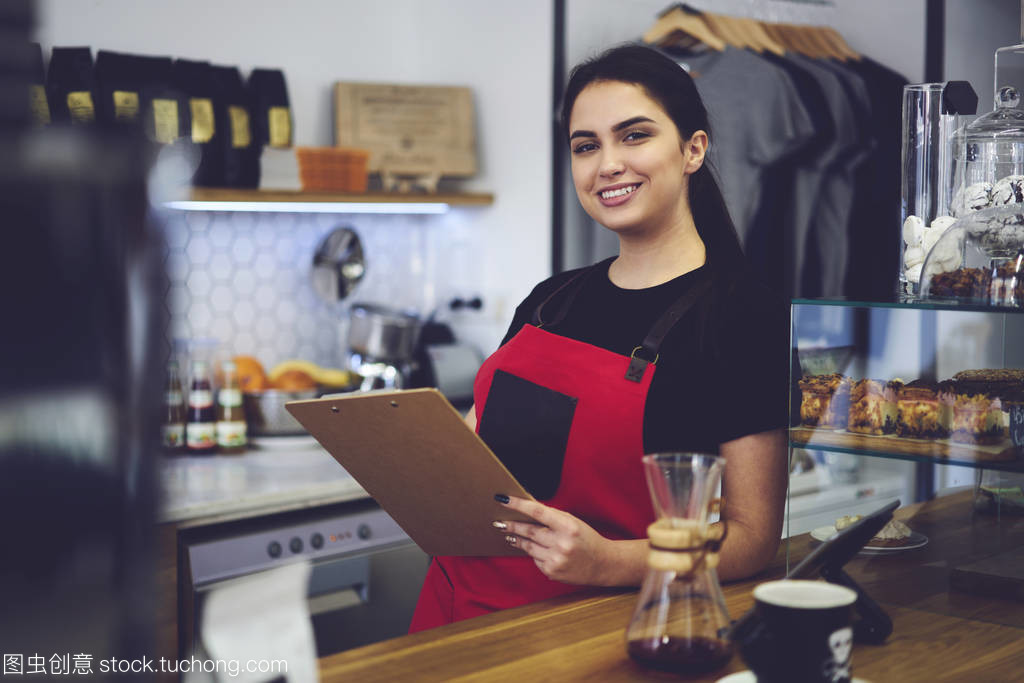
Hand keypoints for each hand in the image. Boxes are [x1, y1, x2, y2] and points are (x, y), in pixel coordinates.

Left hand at [494, 495, 612, 585]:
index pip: (538, 512)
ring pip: (528, 547)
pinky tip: (537, 550)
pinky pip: (535, 560)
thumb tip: (527, 509)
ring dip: (518, 539)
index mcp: (568, 526)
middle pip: (529, 531)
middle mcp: (561, 543)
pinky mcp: (552, 572)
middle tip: (498, 522)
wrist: (603, 564)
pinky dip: (534, 554)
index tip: (504, 500)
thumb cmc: (586, 538)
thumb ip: (552, 517)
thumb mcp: (573, 522)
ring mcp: (556, 560)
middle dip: (512, 525)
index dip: (518, 505)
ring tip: (509, 534)